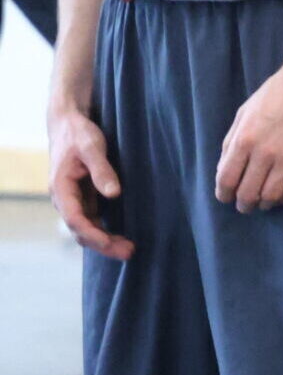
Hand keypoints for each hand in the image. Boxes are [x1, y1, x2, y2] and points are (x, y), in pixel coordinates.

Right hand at [47, 107, 131, 258]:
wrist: (69, 123)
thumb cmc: (79, 133)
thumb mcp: (92, 147)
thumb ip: (102, 170)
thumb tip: (114, 194)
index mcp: (61, 189)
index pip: (75, 219)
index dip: (93, 234)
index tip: (112, 243)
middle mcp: (64, 199)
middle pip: (80, 230)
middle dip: (103, 244)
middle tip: (129, 251)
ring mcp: (74, 200)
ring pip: (86, 228)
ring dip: (105, 240)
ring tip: (129, 249)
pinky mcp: (84, 197)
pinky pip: (92, 220)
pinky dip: (104, 231)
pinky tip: (121, 236)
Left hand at [214, 58, 282, 213]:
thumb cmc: (275, 93)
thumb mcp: (244, 112)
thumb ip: (232, 141)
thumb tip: (225, 167)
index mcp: (244, 139)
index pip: (227, 179)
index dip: (223, 194)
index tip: (225, 197)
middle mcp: (264, 152)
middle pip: (248, 193)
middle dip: (243, 204)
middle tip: (245, 205)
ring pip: (272, 195)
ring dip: (264, 205)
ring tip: (264, 203)